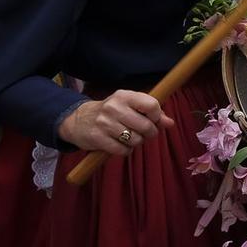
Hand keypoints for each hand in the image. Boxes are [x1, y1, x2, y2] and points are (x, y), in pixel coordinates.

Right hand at [57, 90, 173, 154]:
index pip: (152, 105)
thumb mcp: (129, 106)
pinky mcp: (98, 138)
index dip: (157, 117)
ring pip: (136, 140)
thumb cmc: (111, 113)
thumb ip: (151, 113)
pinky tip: (119, 144)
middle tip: (143, 133)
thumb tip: (170, 123)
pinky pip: (123, 151)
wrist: (77, 120)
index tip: (152, 120)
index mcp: (124, 96)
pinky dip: (125, 151)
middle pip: (146, 126)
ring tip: (128, 137)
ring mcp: (104, 123)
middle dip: (149, 133)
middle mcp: (114, 107)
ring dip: (136, 143)